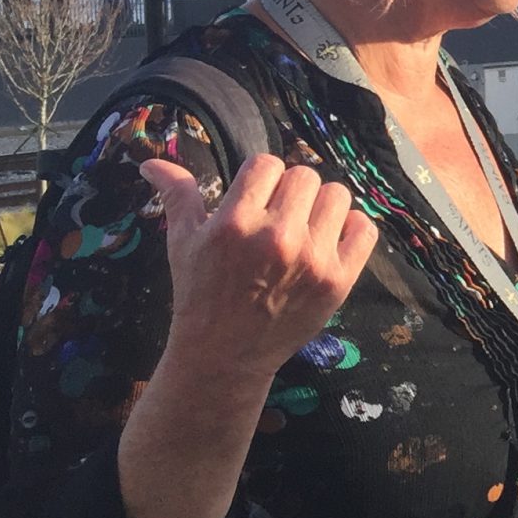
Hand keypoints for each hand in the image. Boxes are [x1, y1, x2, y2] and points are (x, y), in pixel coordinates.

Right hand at [141, 154, 377, 382]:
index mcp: (235, 222)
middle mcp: (277, 236)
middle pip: (304, 176)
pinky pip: (365, 229)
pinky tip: (330, 240)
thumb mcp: (183, 242)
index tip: (256, 198)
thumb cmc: (200, 294)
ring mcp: (313, 258)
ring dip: (321, 206)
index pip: (266, 164)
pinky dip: (352, 229)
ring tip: (304, 227)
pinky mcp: (339, 279)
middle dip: (290, 191)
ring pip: (337, 196)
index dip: (261, 178)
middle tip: (279, 215)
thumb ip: (178, 195)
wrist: (224, 355)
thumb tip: (153, 162)